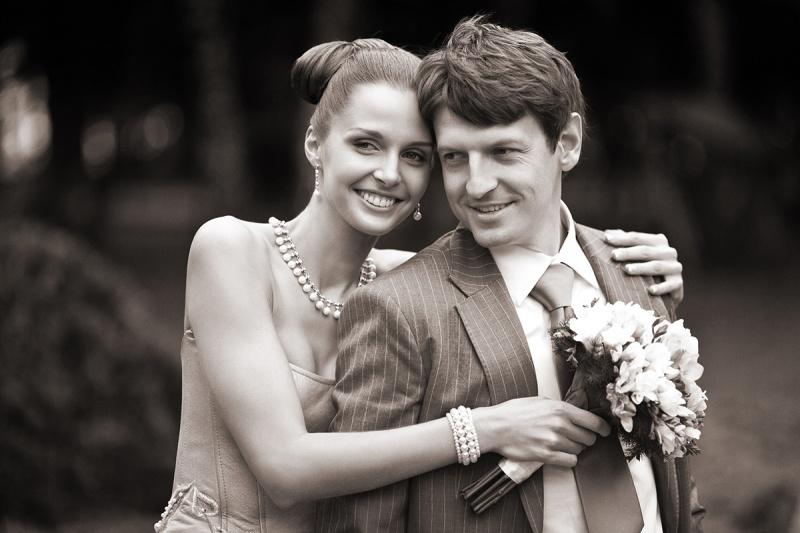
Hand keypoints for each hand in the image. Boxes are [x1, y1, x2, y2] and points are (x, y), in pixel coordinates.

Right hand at [472, 397, 610, 467]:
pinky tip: (559, 454)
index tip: (605, 431)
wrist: (495, 426)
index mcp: (560, 409)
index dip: (603, 428)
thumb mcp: (540, 401)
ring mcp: (553, 441)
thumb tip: (576, 414)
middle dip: (585, 439)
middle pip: (588, 438)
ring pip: (579, 450)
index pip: (593, 422)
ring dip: (574, 449)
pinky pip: (570, 462)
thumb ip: (560, 408)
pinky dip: (567, 459)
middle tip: (575, 437)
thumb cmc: (515, 412)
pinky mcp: (546, 455)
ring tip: (561, 444)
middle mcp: (560, 425)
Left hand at [604, 229, 683, 303]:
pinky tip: (650, 290)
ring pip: (656, 266)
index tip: (606, 238)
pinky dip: (661, 288)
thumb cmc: (647, 268)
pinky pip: (670, 285)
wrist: (667, 290)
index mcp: (658, 242)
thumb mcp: (637, 254)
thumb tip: (607, 233)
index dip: (622, 238)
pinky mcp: (678, 283)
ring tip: (627, 269)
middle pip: (646, 251)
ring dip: (641, 268)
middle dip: (629, 252)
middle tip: (614, 255)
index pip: (638, 238)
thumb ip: (626, 243)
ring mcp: (675, 267)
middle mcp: (668, 252)